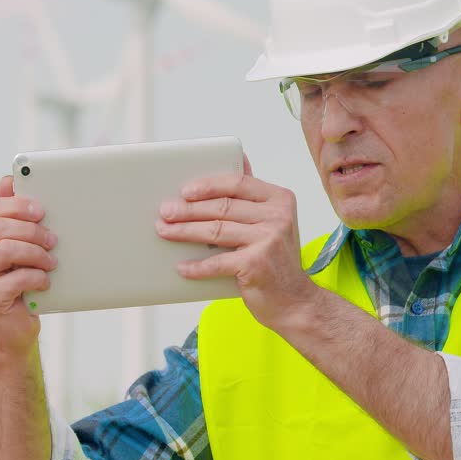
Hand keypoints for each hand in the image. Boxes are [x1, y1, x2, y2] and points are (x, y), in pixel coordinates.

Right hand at [0, 176, 57, 356]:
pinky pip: (15, 277)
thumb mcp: (15, 245)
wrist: (14, 327)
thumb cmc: (17, 280)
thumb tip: (9, 179)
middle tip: (52, 240)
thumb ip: (10, 214)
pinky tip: (44, 281)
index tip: (41, 210)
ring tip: (51, 261)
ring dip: (36, 253)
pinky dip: (36, 276)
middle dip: (32, 230)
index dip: (18, 206)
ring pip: (6, 250)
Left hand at [155, 155, 316, 330]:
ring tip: (164, 231)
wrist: (296, 301)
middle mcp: (278, 216)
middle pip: (223, 207)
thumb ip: (254, 195)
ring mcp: (269, 239)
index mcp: (280, 199)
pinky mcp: (257, 264)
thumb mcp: (273, 221)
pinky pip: (217, 262)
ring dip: (185, 231)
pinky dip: (197, 266)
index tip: (185, 191)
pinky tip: (182, 267)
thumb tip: (240, 158)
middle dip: (188, 209)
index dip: (208, 185)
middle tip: (165, 212)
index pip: (238, 183)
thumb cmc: (277, 260)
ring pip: (216, 230)